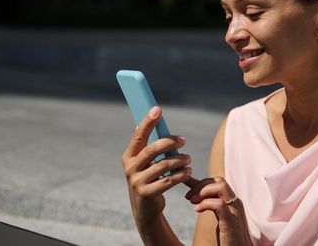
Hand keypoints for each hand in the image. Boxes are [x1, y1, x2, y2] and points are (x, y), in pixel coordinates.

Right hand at [121, 106, 192, 226]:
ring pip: (163, 165)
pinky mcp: (147, 193)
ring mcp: (137, 181)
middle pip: (152, 149)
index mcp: (128, 156)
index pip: (139, 135)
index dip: (148, 122)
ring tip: (188, 159)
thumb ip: (146, 145)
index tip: (158, 109)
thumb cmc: (148, 178)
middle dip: (170, 142)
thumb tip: (146, 121)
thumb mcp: (143, 163)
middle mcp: (130, 167)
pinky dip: (180, 175)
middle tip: (183, 140)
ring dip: (179, 160)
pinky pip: (168, 180)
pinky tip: (187, 172)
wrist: (144, 209)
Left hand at [186, 177, 251, 245]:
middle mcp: (235, 203)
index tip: (186, 186)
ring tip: (192, 201)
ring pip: (221, 187)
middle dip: (201, 185)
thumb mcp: (218, 216)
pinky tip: (197, 210)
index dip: (201, 182)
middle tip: (188, 196)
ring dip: (203, 191)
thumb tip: (194, 194)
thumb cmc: (228, 237)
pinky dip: (205, 204)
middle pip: (219, 181)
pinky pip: (219, 204)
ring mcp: (234, 211)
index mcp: (232, 201)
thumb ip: (208, 203)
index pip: (217, 182)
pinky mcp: (231, 221)